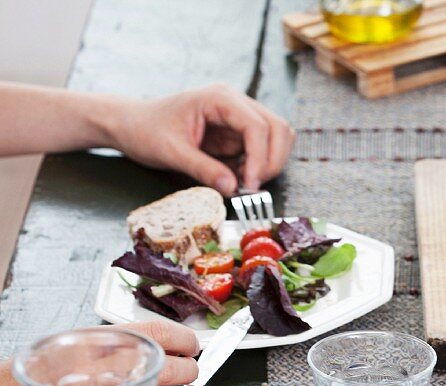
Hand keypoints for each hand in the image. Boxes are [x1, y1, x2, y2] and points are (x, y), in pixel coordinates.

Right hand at [0, 321, 200, 385]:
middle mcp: (110, 374)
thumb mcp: (65, 349)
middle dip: (190, 373)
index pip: (160, 333)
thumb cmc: (24, 382)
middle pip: (177, 369)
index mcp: (99, 345)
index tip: (192, 346)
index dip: (185, 339)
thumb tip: (150, 349)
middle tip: (187, 376)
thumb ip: (106, 348)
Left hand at [108, 84, 293, 195]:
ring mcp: (239, 118)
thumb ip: (203, 169)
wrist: (131, 125)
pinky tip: (236, 176)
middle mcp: (235, 103)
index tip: (249, 185)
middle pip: (277, 129)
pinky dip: (257, 167)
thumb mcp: (171, 152)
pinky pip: (262, 150)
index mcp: (219, 99)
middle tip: (252, 186)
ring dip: (268, 164)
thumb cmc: (145, 130)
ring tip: (244, 181)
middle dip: (271, 161)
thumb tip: (233, 189)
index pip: (257, 125)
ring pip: (277, 138)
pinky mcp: (237, 134)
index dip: (259, 158)